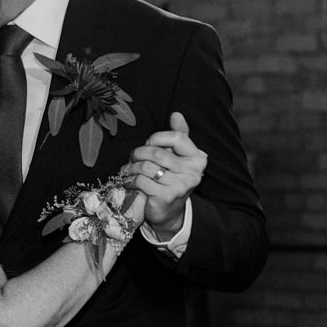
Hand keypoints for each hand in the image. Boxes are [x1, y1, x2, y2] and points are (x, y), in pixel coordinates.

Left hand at [121, 112, 206, 237]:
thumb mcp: (177, 156)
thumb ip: (179, 135)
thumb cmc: (170, 179)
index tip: (149, 143)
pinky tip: (129, 181)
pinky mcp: (167, 197)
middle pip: (157, 153)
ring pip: (147, 167)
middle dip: (139, 153)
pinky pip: (141, 180)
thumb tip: (176, 114)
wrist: (169, 212)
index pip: (177, 137)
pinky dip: (130, 179)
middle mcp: (193, 172)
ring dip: (131, 167)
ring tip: (127, 169)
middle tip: (132, 157)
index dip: (158, 138)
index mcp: (198, 158)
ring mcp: (181, 185)